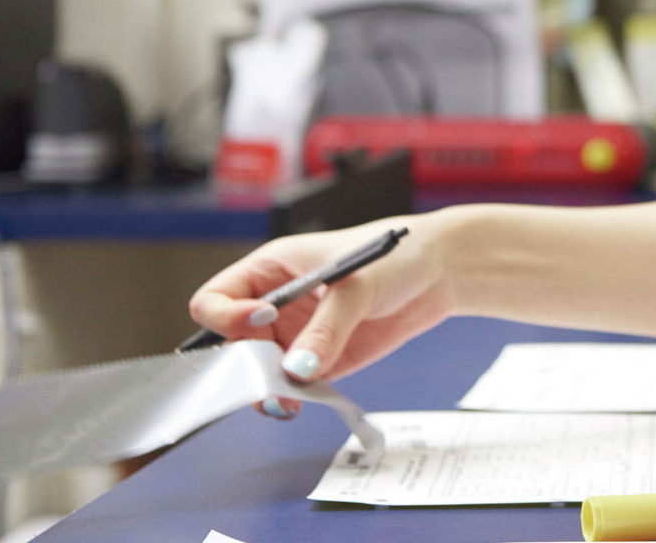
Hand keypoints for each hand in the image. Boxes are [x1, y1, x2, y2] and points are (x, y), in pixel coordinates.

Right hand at [188, 212, 457, 411]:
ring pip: (261, 371)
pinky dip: (296, 397)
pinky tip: (306, 401)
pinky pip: (295, 386)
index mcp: (271, 269)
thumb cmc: (395, 255)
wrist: (439, 273)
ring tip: (288, 396)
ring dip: (268, 388)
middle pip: (233, 343)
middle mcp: (277, 304)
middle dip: (245, 363)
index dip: (226, 315)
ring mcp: (297, 334)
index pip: (217, 297)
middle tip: (270, 376)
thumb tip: (298, 368)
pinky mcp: (322, 360)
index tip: (257, 323)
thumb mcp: (356, 285)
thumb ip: (327, 327)